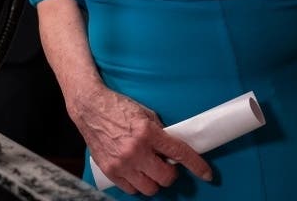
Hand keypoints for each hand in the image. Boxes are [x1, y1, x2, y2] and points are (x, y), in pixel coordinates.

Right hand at [69, 84, 211, 195]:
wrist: (90, 107)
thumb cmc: (118, 107)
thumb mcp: (145, 113)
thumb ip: (159, 132)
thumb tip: (172, 149)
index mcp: (148, 133)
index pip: (179, 153)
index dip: (196, 165)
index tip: (207, 174)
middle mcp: (136, 150)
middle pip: (165, 177)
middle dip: (170, 173)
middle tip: (166, 164)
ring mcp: (122, 163)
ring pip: (150, 188)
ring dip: (154, 180)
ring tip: (150, 169)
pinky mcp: (110, 171)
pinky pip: (131, 190)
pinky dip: (138, 184)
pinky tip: (136, 172)